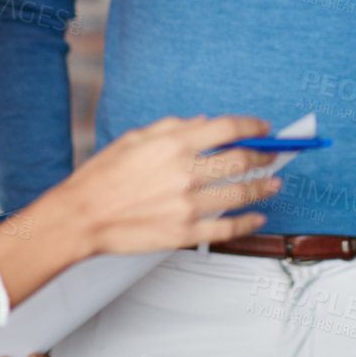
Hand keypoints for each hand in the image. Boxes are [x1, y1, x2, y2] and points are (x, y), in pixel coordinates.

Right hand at [56, 115, 279, 254]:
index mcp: (174, 144)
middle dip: (264, 155)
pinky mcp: (185, 233)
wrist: (81, 217)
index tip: (263, 129)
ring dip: (264, 187)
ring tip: (275, 183)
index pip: (228, 129)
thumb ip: (173, 127)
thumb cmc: (103, 176)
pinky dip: (248, 222)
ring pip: (240, 194)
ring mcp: (187, 205)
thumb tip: (204, 124)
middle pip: (242, 160)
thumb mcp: (136, 137)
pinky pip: (227, 228)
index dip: (252, 127)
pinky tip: (257, 217)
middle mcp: (186, 173)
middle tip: (273, 155)